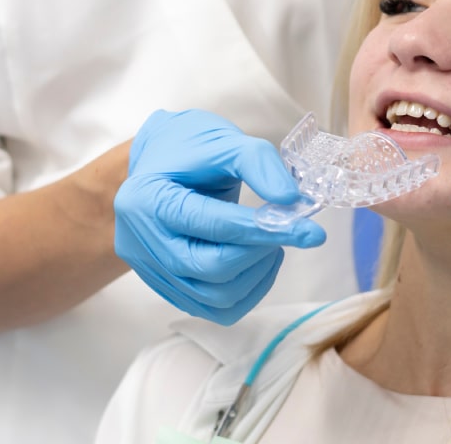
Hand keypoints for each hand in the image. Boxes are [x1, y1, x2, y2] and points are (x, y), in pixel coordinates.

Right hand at [116, 110, 325, 324]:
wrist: (162, 161)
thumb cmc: (190, 147)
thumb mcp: (224, 141)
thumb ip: (258, 164)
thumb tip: (292, 200)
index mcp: (148, 199)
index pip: (211, 224)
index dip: (264, 228)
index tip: (309, 230)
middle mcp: (142, 242)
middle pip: (210, 268)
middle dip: (260, 251)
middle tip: (288, 229)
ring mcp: (151, 271)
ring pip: (215, 297)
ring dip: (258, 273)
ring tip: (272, 242)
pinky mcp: (167, 288)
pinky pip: (213, 309)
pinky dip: (247, 292)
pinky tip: (259, 262)